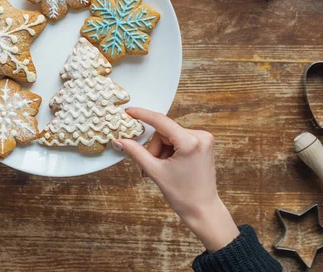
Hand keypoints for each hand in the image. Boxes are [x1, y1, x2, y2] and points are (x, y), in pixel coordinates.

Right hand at [112, 108, 238, 251]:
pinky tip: (170, 166)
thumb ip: (136, 152)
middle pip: (164, 132)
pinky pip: (178, 140)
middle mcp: (200, 136)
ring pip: (170, 137)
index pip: (161, 121)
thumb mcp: (155, 171)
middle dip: (154, 149)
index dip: (142, 115)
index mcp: (190, 142)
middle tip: (150, 168)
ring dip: (161, 152)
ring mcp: (203, 140)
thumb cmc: (183, 195)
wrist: (203, 210)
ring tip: (160, 171)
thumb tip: (119, 140)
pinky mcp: (203, 144)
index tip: (129, 111)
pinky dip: (169, 151)